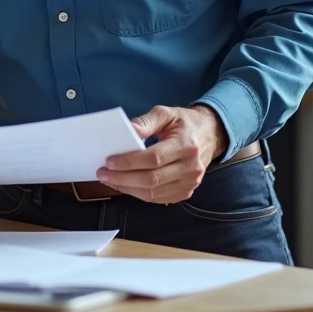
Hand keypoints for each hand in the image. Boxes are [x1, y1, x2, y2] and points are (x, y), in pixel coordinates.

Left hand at [96, 105, 228, 204]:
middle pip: (152, 179)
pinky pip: (158, 198)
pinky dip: (138, 193)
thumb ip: (146, 121)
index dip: (129, 162)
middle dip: (123, 178)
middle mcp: (191, 167)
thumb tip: (129, 130)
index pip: (154, 158)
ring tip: (110, 180)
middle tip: (103, 173)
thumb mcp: (166, 113)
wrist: (209, 135)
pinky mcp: (186, 192)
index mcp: (186, 145)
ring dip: (127, 188)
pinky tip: (125, 185)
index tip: (109, 161)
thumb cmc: (184, 123)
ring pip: (153, 193)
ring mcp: (190, 183)